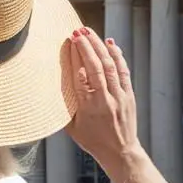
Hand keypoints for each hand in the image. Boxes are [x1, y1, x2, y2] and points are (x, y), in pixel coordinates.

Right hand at [64, 28, 141, 170]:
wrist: (120, 151)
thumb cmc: (91, 140)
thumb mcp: (71, 127)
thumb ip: (64, 106)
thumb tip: (53, 87)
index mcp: (88, 107)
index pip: (81, 76)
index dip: (74, 57)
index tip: (69, 42)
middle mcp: (105, 99)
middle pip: (96, 67)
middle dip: (86, 46)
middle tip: (77, 30)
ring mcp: (119, 96)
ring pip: (110, 65)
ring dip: (100, 46)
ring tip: (90, 32)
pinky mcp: (128, 94)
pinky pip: (123, 71)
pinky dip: (117, 55)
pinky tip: (111, 43)